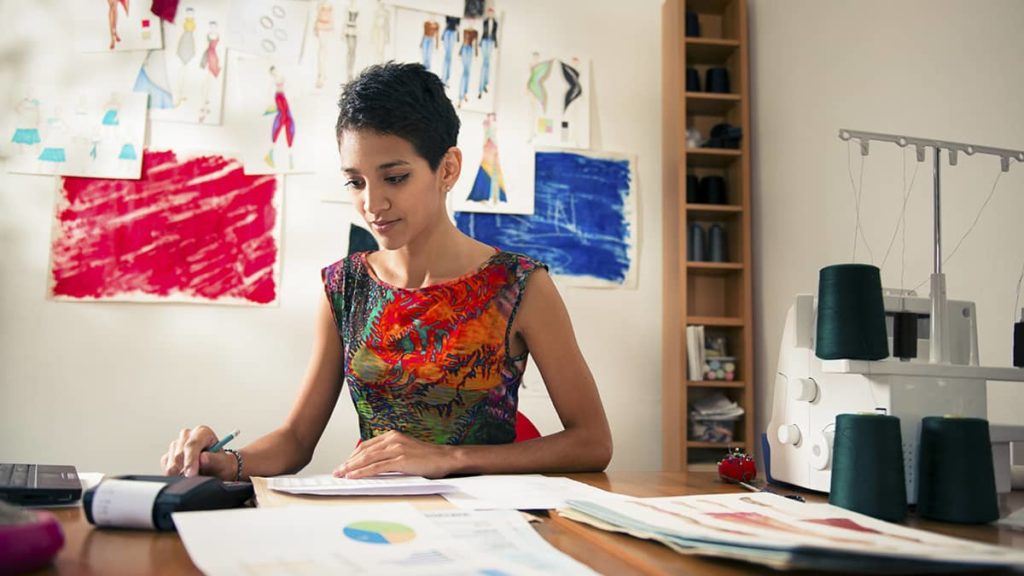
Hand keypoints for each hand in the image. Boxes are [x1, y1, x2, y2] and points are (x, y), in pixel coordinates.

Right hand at [159, 425, 236, 479]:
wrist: (216, 471)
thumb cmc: (221, 464)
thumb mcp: (224, 463)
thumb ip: (215, 460)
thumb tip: (203, 458)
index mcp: (202, 432)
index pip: (192, 445)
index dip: (190, 460)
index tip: (191, 474)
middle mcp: (187, 436)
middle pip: (179, 454)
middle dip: (185, 470)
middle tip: (192, 480)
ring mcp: (176, 445)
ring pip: (171, 463)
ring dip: (179, 474)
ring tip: (193, 477)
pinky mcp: (169, 456)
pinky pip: (166, 468)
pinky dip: (174, 475)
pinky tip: (185, 476)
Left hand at [334, 431, 454, 478]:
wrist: (445, 458)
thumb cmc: (427, 458)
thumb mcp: (405, 451)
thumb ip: (390, 454)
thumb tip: (374, 465)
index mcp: (393, 436)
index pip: (367, 445)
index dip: (353, 455)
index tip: (344, 464)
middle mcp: (393, 439)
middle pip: (364, 451)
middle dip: (348, 462)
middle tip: (337, 470)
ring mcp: (397, 449)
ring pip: (368, 458)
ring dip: (352, 467)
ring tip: (341, 474)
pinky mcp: (401, 460)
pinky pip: (377, 467)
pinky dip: (363, 472)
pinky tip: (354, 476)